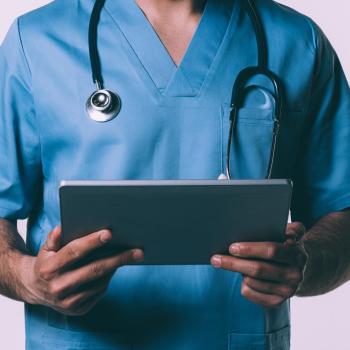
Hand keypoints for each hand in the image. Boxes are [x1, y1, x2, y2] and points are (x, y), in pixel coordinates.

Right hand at [21, 226, 142, 315]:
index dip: (92, 242)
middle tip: (138, 252)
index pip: (74, 251)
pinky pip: (100, 292)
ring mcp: (68, 301)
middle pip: (94, 269)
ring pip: (100, 281)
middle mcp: (58, 287)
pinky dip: (108, 278)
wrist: (34, 288)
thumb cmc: (46, 261)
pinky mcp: (77, 310)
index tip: (110, 233)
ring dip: (116, 268)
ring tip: (129, 255)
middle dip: (119, 258)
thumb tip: (61, 228)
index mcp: (49, 268)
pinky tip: (113, 268)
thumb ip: (54, 238)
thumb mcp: (45, 248)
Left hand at [210, 222, 307, 306]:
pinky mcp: (278, 302)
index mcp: (297, 254)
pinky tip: (242, 277)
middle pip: (258, 269)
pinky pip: (252, 294)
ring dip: (238, 272)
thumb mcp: (291, 235)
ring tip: (228, 263)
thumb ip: (290, 228)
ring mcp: (287, 291)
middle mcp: (294, 275)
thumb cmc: (286, 247)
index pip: (271, 251)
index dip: (250, 249)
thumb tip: (281, 225)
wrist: (302, 271)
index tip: (232, 247)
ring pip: (252, 282)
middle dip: (234, 263)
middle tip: (215, 258)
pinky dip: (244, 286)